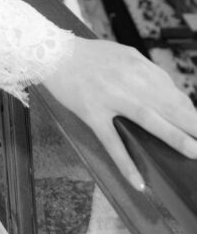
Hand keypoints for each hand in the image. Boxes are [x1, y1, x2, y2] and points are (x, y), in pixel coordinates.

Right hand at [41, 37, 196, 189]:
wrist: (50, 52)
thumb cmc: (89, 55)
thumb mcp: (122, 55)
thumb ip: (147, 72)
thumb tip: (171, 93)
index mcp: (136, 66)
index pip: (172, 92)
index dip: (189, 111)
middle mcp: (127, 81)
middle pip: (167, 105)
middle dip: (191, 123)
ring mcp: (109, 97)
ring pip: (146, 119)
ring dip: (172, 136)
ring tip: (193, 152)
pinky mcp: (91, 112)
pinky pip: (111, 141)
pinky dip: (125, 162)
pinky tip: (138, 182)